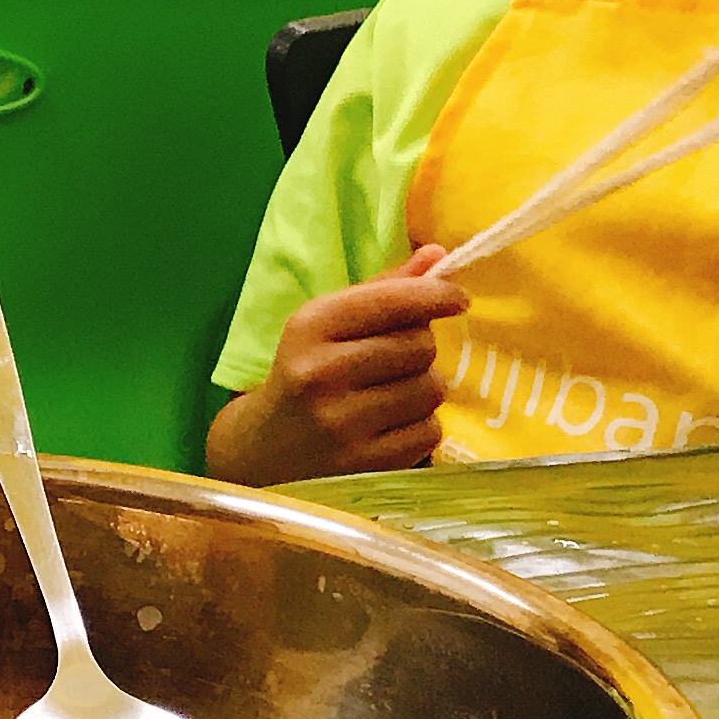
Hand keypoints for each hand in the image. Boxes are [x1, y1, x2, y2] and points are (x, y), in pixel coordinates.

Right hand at [207, 250, 467, 480]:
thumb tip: (438, 254)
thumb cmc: (301, 374)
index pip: (392, 302)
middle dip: (420, 348)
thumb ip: (382, 290)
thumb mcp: (325, 326)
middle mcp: (322, 373)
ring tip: (391, 393)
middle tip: (397, 358)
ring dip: (423, 387)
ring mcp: (343, 423)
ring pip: (430, 389)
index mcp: (309, 327)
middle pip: (420, 345)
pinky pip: (430, 431)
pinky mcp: (365, 464)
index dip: (434, 296)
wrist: (262, 450)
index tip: (457, 298)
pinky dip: (421, 426)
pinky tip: (390, 425)